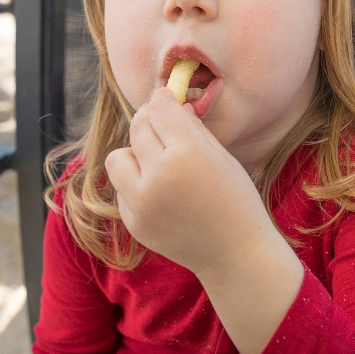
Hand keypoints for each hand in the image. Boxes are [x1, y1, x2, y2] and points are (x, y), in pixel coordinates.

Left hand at [105, 88, 278, 275]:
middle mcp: (159, 176)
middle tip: (161, 125)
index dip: (163, 100)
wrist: (235, 254)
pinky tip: (161, 194)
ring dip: (135, 153)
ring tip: (156, 164)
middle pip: (138, 128)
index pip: (160, 109)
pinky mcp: (134, 222)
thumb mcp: (221, 156)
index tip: (166, 99)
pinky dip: (137, 185)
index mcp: (187, 154)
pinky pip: (122, 189)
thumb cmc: (236, 200)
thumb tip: (171, 103)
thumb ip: (193, 127)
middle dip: (148, 120)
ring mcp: (142, 202)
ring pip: (118, 157)